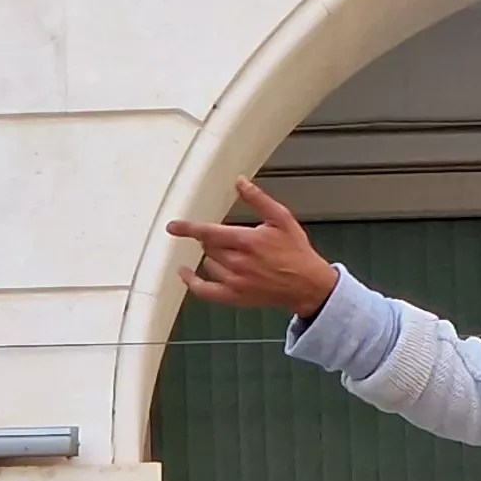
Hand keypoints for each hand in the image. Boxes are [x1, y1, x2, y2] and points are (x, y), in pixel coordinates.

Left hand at [168, 180, 339, 318]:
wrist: (307, 285)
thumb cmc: (296, 252)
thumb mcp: (281, 219)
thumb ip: (258, 199)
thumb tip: (240, 182)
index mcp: (247, 241)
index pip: (209, 232)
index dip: (188, 228)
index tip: (173, 226)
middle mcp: (238, 263)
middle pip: (209, 247)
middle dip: (212, 239)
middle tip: (229, 238)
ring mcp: (235, 282)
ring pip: (209, 264)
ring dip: (213, 256)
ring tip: (231, 254)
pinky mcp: (235, 298)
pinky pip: (205, 291)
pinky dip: (193, 282)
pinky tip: (186, 275)